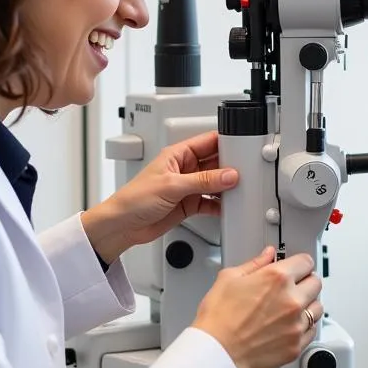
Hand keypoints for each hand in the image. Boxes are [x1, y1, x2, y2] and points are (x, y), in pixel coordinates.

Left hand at [81, 130, 235, 263]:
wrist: (122, 226)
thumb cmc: (134, 199)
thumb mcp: (172, 186)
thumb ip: (203, 181)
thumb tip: (228, 175)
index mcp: (178, 154)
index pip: (208, 141)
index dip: (226, 142)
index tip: (243, 147)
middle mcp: (185, 168)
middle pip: (216, 162)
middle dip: (230, 167)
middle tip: (245, 172)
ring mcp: (188, 187)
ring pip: (215, 183)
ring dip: (226, 187)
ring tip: (239, 190)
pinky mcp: (189, 205)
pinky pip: (210, 202)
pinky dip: (220, 205)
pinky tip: (227, 207)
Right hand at [194, 249, 323, 367]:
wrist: (217, 352)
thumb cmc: (219, 319)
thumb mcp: (229, 278)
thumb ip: (254, 264)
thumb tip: (267, 256)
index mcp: (277, 278)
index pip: (306, 262)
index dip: (299, 263)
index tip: (296, 267)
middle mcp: (292, 300)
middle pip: (316, 283)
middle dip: (305, 282)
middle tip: (293, 286)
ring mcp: (296, 324)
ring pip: (317, 308)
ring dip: (308, 304)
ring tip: (291, 307)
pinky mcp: (296, 345)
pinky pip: (312, 330)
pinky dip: (304, 326)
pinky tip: (290, 325)